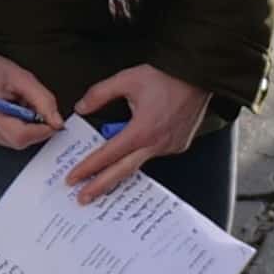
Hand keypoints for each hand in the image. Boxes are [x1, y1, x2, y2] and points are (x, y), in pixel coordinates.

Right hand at [0, 53, 65, 145]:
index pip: (21, 136)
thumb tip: (57, 122)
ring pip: (11, 143)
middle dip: (34, 130)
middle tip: (35, 110)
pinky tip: (8, 112)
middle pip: (18, 142)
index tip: (53, 122)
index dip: (42, 132)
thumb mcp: (21, 77)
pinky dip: (12, 129)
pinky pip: (2, 138)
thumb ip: (43, 99)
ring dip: (23, 129)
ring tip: (18, 107)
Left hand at [69, 61, 210, 202]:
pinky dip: (140, 155)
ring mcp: (169, 147)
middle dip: (100, 186)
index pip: (107, 155)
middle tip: (83, 197)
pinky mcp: (178, 145)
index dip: (88, 168)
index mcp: (141, 131)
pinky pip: (154, 154)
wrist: (199, 76)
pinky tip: (130, 155)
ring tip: (102, 180)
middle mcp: (156, 144)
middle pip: (122, 171)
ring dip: (120, 170)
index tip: (74, 178)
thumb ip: (100, 94)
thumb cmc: (168, 77)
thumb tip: (82, 108)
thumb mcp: (127, 79)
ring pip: (139, 163)